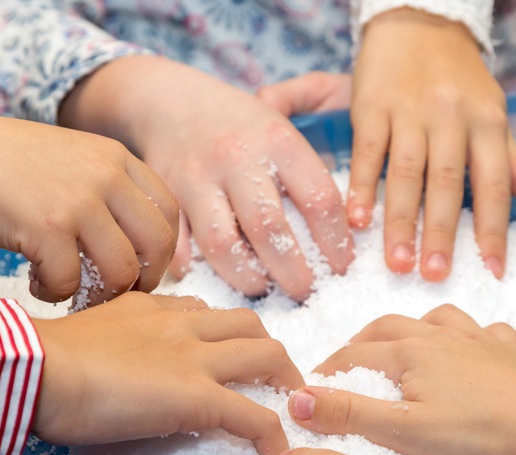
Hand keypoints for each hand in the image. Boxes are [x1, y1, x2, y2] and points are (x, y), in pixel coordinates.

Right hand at [0, 112, 178, 302]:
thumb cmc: (8, 168)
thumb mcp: (72, 161)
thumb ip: (108, 190)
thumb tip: (140, 244)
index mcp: (116, 157)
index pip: (168, 212)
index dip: (162, 250)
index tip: (143, 269)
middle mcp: (105, 176)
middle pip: (157, 245)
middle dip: (143, 280)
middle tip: (118, 293)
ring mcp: (79, 201)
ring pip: (121, 271)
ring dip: (100, 294)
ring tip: (75, 293)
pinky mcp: (47, 228)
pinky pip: (71, 281)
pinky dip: (55, 292)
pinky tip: (38, 283)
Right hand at [31, 292, 303, 453]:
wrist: (34, 369)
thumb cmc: (40, 361)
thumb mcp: (83, 337)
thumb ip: (110, 344)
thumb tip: (110, 368)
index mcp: (150, 309)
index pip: (203, 312)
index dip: (224, 334)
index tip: (227, 355)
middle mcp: (180, 325)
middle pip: (248, 324)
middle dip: (268, 348)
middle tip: (275, 378)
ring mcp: (194, 358)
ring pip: (266, 355)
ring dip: (284, 379)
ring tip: (288, 408)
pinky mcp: (197, 397)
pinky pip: (253, 413)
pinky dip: (271, 432)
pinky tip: (275, 450)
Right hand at [61, 56, 354, 301]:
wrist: (171, 100)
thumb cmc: (239, 124)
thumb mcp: (282, 128)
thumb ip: (310, 172)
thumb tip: (350, 228)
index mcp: (278, 140)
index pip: (319, 200)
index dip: (336, 243)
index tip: (342, 268)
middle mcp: (237, 157)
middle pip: (270, 229)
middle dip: (293, 273)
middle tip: (305, 293)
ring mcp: (197, 176)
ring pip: (222, 242)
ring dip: (246, 277)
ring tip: (262, 288)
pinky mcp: (166, 194)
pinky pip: (177, 241)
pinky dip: (190, 266)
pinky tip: (209, 277)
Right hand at [286, 304, 515, 454]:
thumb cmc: (477, 434)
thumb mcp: (403, 432)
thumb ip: (348, 414)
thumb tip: (295, 399)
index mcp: (408, 352)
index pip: (352, 355)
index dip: (327, 371)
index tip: (310, 388)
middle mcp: (438, 334)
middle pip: (386, 328)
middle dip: (360, 343)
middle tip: (348, 364)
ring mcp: (477, 337)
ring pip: (433, 319)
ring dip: (410, 330)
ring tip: (402, 347)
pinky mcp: (509, 347)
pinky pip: (481, 330)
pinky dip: (464, 336)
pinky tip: (468, 349)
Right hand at [351, 10, 515, 279]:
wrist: (418, 22)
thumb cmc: (458, 80)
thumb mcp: (494, 113)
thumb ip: (514, 160)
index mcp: (487, 122)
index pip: (495, 184)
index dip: (494, 229)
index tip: (492, 271)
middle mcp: (451, 117)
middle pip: (446, 183)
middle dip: (441, 234)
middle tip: (435, 277)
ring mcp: (409, 111)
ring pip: (406, 173)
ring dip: (400, 222)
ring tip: (398, 264)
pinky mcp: (372, 105)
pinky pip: (368, 153)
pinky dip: (361, 188)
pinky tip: (357, 221)